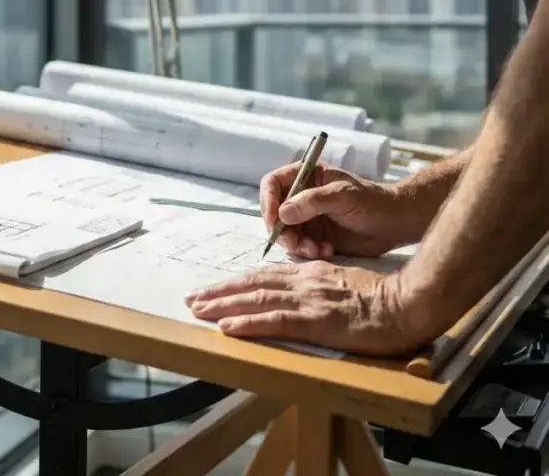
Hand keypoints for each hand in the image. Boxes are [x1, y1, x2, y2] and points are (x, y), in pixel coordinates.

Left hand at [185, 261, 417, 354]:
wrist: (407, 303)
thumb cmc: (382, 297)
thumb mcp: (344, 282)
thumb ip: (319, 285)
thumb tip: (298, 294)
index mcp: (311, 273)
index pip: (265, 275)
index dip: (237, 281)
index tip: (214, 288)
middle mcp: (304, 281)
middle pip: (253, 283)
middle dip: (220, 291)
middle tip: (192, 298)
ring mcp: (309, 300)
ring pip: (257, 298)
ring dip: (224, 305)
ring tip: (199, 310)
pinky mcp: (316, 321)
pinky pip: (275, 321)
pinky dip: (248, 324)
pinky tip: (229, 328)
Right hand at [260, 161, 406, 259]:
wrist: (394, 224)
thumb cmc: (372, 201)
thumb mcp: (343, 195)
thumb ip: (313, 201)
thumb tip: (282, 213)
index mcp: (307, 176)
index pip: (273, 183)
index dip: (267, 201)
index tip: (273, 221)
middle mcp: (302, 196)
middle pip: (274, 212)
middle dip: (281, 231)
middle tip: (295, 244)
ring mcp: (308, 217)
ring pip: (286, 233)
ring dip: (297, 245)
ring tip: (317, 250)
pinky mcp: (316, 237)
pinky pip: (300, 247)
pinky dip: (308, 252)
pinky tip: (326, 251)